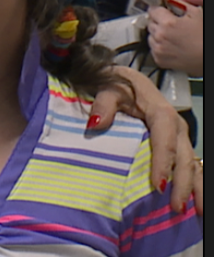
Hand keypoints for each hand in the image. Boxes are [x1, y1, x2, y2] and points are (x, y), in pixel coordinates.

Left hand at [89, 65, 199, 213]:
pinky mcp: (177, 144)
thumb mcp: (107, 88)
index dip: (163, 163)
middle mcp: (175, 127)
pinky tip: (195, 203)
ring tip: (194, 212)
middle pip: (183, 158)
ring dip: (195, 188)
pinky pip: (190, 165)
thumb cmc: (117, 85)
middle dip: (182, 184)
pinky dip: (195, 184)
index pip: (164, 141)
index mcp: (161, 113)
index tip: (159, 186)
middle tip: (175, 207)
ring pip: (193, 164)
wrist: (126, 80)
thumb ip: (103, 103)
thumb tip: (96, 123)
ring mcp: (179, 137)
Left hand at [147, 0, 202, 75]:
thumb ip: (184, 3)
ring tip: (173, 35)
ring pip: (150, 35)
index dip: (158, 7)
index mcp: (168, 23)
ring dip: (158, 33)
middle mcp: (160, 36)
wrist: (208, 56)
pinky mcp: (159, 60)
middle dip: (159, 21)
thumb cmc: (205, 37)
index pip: (152, 9)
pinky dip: (159, 45)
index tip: (160, 8)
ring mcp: (159, 49)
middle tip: (171, 22)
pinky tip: (171, 44)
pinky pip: (153, 48)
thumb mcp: (198, 14)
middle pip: (150, 22)